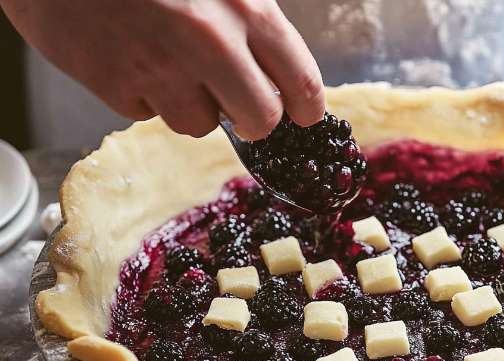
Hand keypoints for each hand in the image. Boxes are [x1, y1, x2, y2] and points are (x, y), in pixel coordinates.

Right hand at [0, 0, 324, 139]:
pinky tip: (132, 56)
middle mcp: (210, 43)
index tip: (303, 116)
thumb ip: (253, 18)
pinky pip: (147, 113)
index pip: (302, 83)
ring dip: (192, 103)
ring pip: (201, 124)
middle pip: (261, 120)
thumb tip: (283, 71)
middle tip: (243, 108)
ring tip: (169, 61)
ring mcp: (160, 67)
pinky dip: (144, 94)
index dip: (307, 109)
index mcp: (246, 9)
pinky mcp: (114, 83)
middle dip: (254, 119)